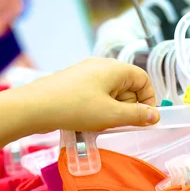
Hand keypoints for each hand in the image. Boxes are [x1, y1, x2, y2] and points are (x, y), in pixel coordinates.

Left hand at [23, 58, 159, 133]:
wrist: (34, 107)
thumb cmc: (75, 108)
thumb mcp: (111, 115)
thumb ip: (136, 116)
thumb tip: (155, 115)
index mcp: (115, 68)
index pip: (143, 79)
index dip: (148, 99)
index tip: (144, 119)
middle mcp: (102, 66)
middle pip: (128, 86)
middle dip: (128, 107)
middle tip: (119, 124)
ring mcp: (86, 74)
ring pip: (111, 93)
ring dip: (112, 110)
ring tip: (101, 124)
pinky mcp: (74, 84)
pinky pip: (96, 95)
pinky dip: (98, 109)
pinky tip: (88, 121)